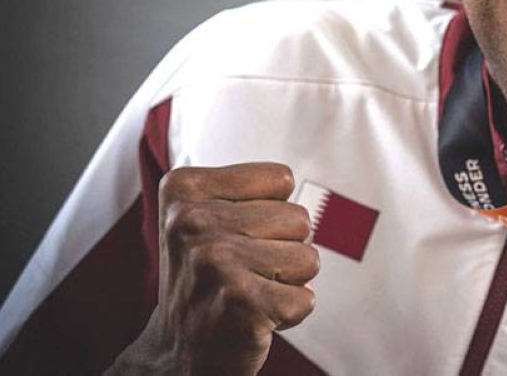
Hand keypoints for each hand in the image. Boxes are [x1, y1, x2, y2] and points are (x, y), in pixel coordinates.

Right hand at [110, 163, 319, 374]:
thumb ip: (250, 189)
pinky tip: (254, 315)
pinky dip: (290, 313)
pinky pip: (306, 299)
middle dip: (284, 248)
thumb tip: (307, 190)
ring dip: (288, 281)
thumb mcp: (204, 214)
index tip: (237, 234)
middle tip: (244, 270)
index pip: (281, 179)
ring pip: (308, 258)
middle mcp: (193, 222)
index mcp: (185, 188)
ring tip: (250, 291)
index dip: (271, 211)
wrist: (177, 350)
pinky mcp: (241, 303)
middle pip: (299, 218)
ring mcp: (216, 262)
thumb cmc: (206, 277)